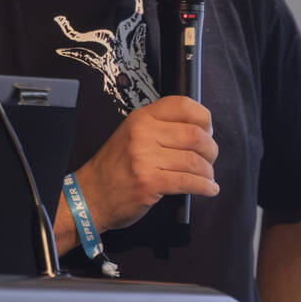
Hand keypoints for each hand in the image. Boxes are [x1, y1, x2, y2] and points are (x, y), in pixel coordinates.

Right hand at [70, 96, 218, 235]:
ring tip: (207, 176)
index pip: (183, 105)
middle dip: (210, 150)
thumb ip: (160, 128)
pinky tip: (208, 188)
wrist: (90, 196)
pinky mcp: (150, 182)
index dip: (204, 118)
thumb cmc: (114, 169)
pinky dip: (204, 186)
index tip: (208, 131)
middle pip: (195, 135)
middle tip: (209, 159)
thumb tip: (199, 130)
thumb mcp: (132, 135)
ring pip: (195, 160)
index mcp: (141, 118)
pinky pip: (188, 181)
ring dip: (208, 171)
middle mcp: (143, 134)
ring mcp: (145, 158)